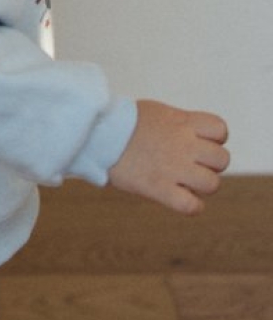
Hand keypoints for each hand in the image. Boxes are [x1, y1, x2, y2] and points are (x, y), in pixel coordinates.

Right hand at [107, 99, 229, 214]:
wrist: (96, 132)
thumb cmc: (122, 122)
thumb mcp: (156, 113)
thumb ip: (179, 124)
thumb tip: (190, 135)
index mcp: (182, 122)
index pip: (221, 130)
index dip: (214, 139)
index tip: (197, 141)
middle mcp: (183, 144)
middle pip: (222, 159)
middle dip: (209, 164)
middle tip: (189, 164)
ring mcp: (173, 167)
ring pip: (213, 184)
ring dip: (201, 185)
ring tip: (183, 182)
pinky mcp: (159, 188)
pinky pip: (192, 206)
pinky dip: (191, 206)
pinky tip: (178, 198)